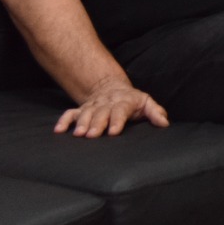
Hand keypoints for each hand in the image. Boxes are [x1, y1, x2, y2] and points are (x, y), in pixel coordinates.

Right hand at [55, 83, 169, 137]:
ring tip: (78, 134)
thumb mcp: (146, 103)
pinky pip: (70, 113)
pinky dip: (64, 121)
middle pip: (101, 113)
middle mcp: (106, 103)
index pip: (120, 110)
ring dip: (81, 123)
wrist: (112, 88)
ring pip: (86, 114)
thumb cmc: (133, 101)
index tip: (113, 132)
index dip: (117, 121)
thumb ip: (155, 112)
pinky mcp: (82, 109)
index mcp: (124, 102)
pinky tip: (58, 130)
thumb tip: (164, 123)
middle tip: (92, 135)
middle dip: (96, 124)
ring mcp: (92, 106)